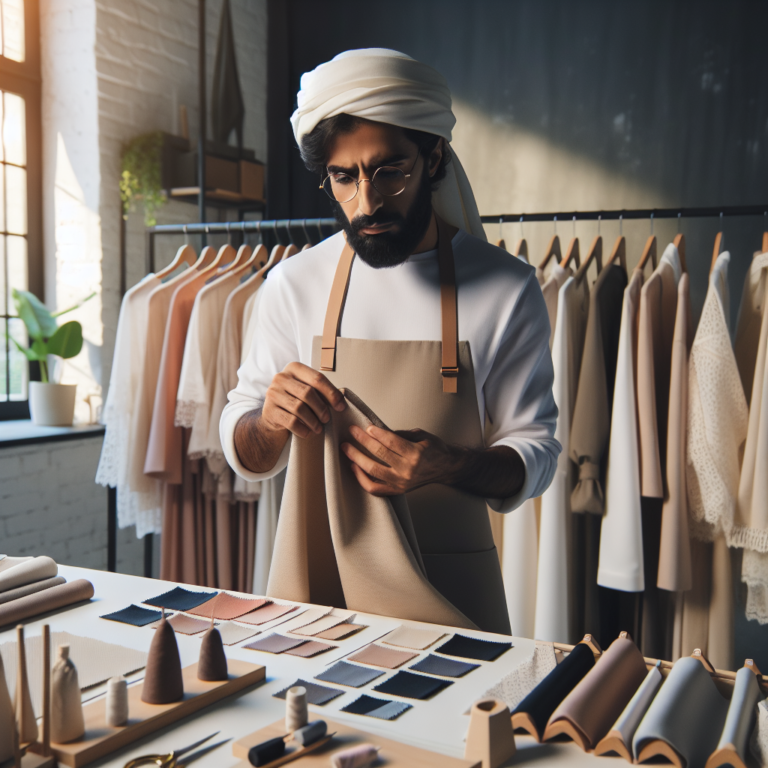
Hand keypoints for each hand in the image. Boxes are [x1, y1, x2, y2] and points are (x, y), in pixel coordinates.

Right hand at [261, 362, 345, 438]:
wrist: (273, 416)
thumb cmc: (295, 401)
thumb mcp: (307, 391)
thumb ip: (322, 391)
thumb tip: (341, 402)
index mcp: (294, 368)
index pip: (317, 378)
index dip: (332, 393)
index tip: (341, 406)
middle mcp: (281, 378)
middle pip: (308, 393)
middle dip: (321, 408)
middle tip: (327, 419)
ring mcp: (273, 393)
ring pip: (299, 408)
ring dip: (313, 421)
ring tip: (318, 428)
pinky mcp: (269, 410)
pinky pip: (291, 421)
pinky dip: (302, 429)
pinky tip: (307, 432)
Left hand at [341, 424, 457, 495]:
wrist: (446, 468)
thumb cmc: (434, 449)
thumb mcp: (420, 436)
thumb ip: (399, 435)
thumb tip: (377, 431)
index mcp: (416, 454)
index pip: (391, 442)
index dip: (377, 433)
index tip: (366, 427)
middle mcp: (409, 470)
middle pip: (380, 454)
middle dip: (363, 441)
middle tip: (352, 432)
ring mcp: (402, 482)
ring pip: (373, 471)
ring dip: (357, 458)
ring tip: (346, 449)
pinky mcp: (398, 490)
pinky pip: (375, 488)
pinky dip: (362, 479)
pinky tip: (354, 468)